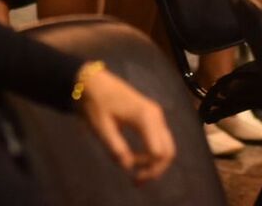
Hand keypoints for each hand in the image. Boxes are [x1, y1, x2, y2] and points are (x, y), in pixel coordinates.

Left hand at [76, 68, 175, 183]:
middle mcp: (156, 115)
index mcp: (145, 117)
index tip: (129, 172)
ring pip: (166, 146)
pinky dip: (153, 153)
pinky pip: (160, 139)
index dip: (148, 168)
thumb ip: (115, 148)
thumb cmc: (96, 103)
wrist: (93, 81)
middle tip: (137, 180)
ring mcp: (156, 114)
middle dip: (155, 169)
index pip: (159, 152)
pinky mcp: (152, 116)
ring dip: (155, 162)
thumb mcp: (102, 127)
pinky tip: (138, 158)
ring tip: (137, 172)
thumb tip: (127, 167)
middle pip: (168, 151)